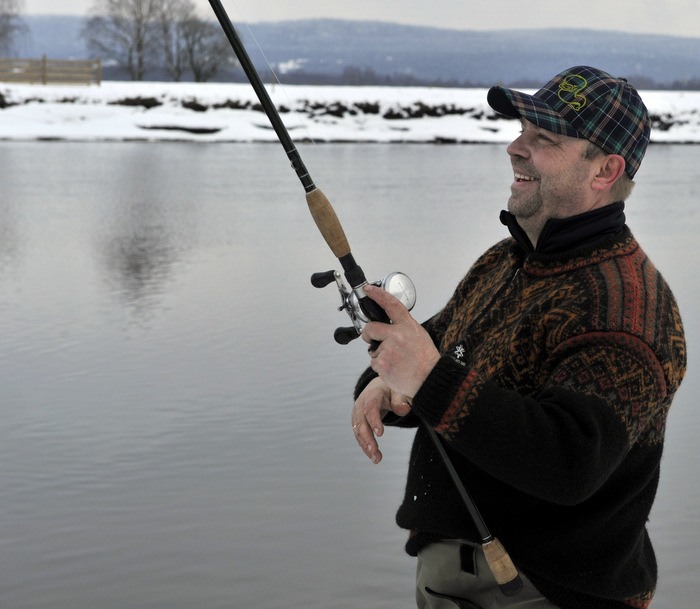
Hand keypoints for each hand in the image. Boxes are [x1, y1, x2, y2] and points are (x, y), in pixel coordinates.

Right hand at [352, 376, 410, 463]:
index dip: (374, 420)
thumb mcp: (397, 391)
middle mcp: (361, 404)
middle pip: (361, 422)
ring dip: (366, 446)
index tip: (380, 434)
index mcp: (372, 394)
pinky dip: (366, 447)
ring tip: (376, 459)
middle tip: (375, 451)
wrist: (379, 388)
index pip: (370, 408)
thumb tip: (404, 408)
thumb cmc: (390, 390)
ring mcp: (357, 414)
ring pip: (358, 432)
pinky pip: (360, 436)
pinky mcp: (357, 423)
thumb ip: (400, 400)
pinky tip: (373, 457)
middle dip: (367, 438)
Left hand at [362, 284, 439, 399]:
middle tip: (372, 339)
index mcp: (407, 326)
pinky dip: (381, 367)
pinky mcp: (382, 363)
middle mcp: (396, 335)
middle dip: (368, 334)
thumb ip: (403, 328)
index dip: (378, 295)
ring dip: (380, 355)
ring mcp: (387, 349)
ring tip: (396, 361)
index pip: (391, 304)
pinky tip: (394, 369)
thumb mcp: (419, 335)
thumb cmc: (426, 359)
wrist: (429, 379)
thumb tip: (389, 326)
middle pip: (370, 328)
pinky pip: (374, 363)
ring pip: (372, 350)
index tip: (368, 290)